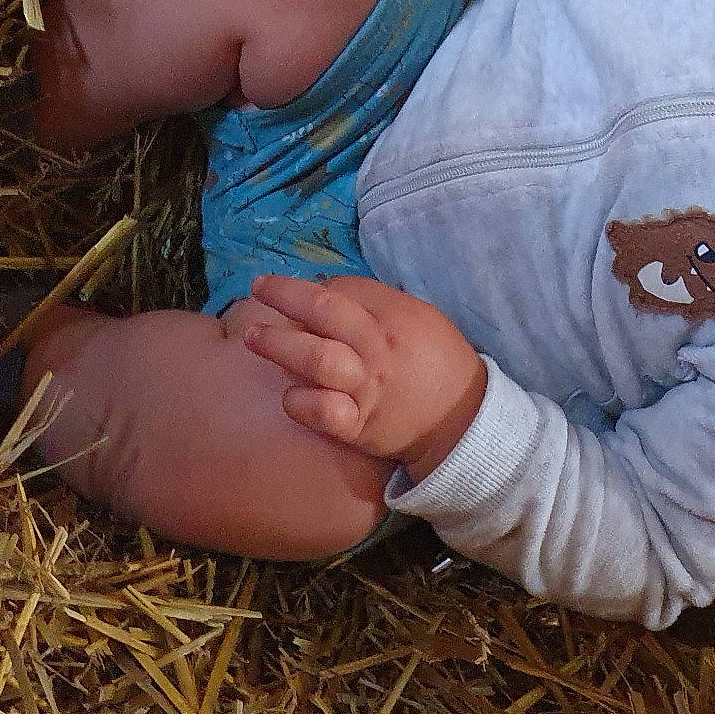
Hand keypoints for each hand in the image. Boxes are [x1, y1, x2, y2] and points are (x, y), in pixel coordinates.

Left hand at [243, 274, 486, 477]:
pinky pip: (324, 412)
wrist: (461, 420)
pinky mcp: (358, 424)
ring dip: (279, 345)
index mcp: (393, 315)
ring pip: (317, 358)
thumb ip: (379, 304)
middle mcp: (376, 347)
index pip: (343, 289)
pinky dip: (302, 403)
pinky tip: (290, 396)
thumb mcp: (419, 318)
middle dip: (284, 295)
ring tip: (253, 337)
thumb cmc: (437, 362)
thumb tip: (330, 293)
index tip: (302, 297)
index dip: (315, 288)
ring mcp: (365, 386)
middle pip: (325, 311)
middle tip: (258, 288)